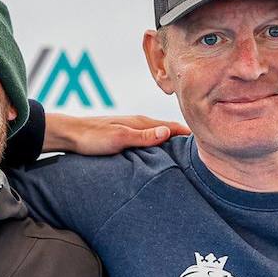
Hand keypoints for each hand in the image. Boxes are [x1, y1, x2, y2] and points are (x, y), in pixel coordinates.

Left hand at [43, 113, 190, 154]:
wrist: (68, 135)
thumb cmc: (90, 138)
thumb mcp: (118, 138)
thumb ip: (142, 137)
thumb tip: (167, 132)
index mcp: (140, 122)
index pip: (172, 127)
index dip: (189, 134)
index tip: (209, 140)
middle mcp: (138, 123)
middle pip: (167, 130)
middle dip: (184, 138)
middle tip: (204, 149)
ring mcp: (131, 129)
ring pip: (158, 135)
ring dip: (171, 141)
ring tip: (186, 153)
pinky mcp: (123, 137)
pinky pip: (147, 140)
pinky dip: (158, 145)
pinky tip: (158, 153)